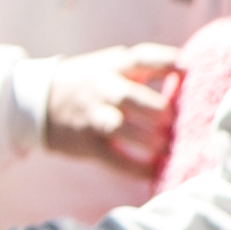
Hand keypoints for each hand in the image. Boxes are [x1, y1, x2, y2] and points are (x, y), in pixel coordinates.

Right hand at [41, 45, 182, 175]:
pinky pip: (113, 157)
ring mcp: (91, 115)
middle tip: (175, 123)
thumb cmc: (90, 83)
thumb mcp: (110, 66)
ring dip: (149, 140)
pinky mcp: (86, 143)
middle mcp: (102, 88)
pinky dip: (136, 168)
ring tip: (167, 148)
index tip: (188, 69)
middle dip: (159, 112)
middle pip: (132, 97)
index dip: (166, 62)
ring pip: (121, 128)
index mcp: (113, 66)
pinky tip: (154, 172)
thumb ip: (144, 71)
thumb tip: (192, 77)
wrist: (39, 101)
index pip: (141, 58)